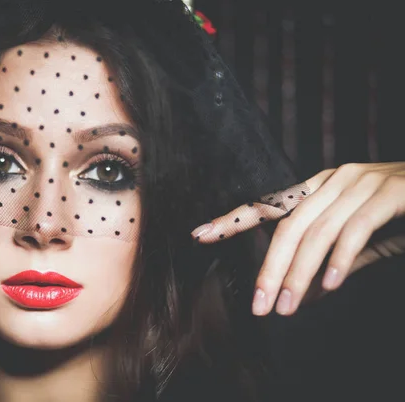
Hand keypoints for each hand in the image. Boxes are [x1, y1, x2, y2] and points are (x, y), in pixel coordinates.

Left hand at [191, 162, 404, 315]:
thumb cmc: (403, 214)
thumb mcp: (361, 236)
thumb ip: (333, 256)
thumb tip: (305, 288)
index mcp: (321, 187)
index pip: (270, 205)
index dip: (234, 219)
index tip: (202, 235)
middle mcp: (335, 180)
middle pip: (289, 226)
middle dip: (270, 268)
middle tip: (259, 304)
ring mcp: (362, 183)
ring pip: (316, 232)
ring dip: (299, 274)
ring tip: (287, 305)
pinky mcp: (390, 193)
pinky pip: (355, 229)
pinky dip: (340, 259)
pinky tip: (329, 285)